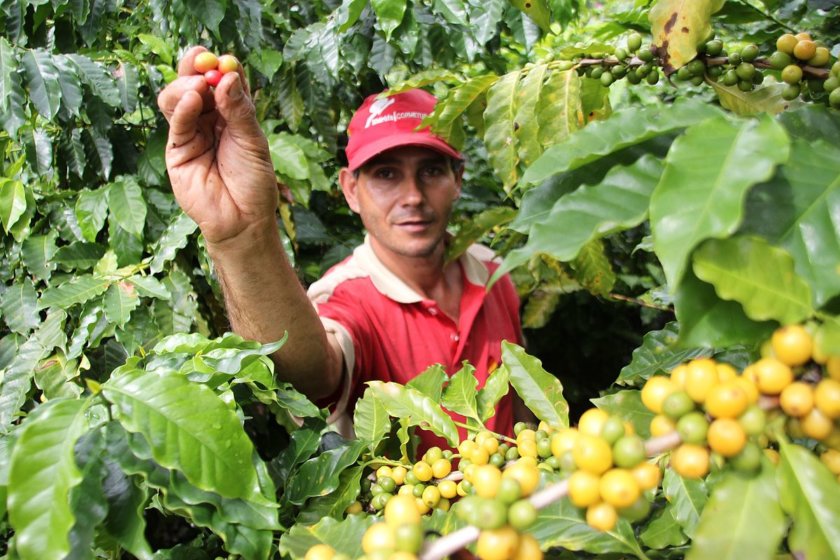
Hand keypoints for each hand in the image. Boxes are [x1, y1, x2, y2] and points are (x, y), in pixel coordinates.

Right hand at [157, 46, 277, 244]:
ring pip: (177, 98)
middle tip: (201, 58)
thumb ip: (239, 110)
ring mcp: (191, 133)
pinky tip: (193, 99)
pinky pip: (176, 123)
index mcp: (231, 113)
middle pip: (195, 83)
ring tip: (199, 86)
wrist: (243, 219)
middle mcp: (209, 119)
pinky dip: (182, 107)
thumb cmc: (254, 182)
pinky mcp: (177, 150)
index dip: (220, 67)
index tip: (223, 58)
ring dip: (185, 85)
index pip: (222, 81)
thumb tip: (227, 76)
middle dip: (195, 67)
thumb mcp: (253, 142)